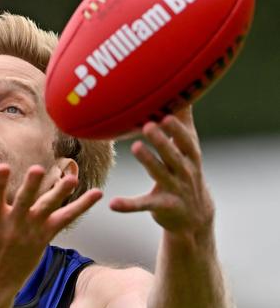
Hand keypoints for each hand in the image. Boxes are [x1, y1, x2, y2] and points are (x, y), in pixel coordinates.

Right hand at [0, 164, 101, 294]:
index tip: (3, 168)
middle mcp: (13, 226)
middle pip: (24, 203)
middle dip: (31, 188)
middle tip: (39, 171)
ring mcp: (31, 231)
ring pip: (48, 208)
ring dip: (60, 193)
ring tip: (71, 177)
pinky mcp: (45, 236)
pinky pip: (66, 218)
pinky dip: (82, 207)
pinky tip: (97, 194)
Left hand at [109, 106, 214, 236]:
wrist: (194, 216)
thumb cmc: (186, 173)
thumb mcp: (189, 150)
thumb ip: (183, 123)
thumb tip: (184, 92)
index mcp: (190, 156)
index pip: (185, 140)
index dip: (177, 128)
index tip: (167, 113)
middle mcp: (184, 172)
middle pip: (173, 155)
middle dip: (162, 141)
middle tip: (148, 125)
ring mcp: (174, 189)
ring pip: (160, 174)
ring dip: (149, 161)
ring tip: (136, 147)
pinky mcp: (162, 207)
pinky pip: (143, 205)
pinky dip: (128, 205)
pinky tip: (113, 204)